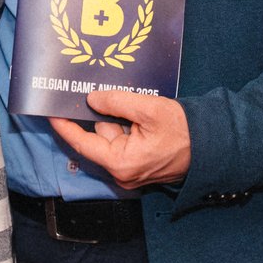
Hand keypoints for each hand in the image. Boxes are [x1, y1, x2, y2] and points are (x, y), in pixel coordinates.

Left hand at [49, 90, 190, 191]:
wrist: (212, 147)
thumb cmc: (184, 131)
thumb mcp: (149, 109)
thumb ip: (117, 102)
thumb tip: (91, 99)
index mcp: (120, 163)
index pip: (82, 143)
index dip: (64, 126)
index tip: (50, 111)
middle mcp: (121, 172)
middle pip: (98, 137)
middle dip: (99, 115)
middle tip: (96, 90)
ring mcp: (130, 171)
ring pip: (111, 137)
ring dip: (117, 118)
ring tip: (132, 102)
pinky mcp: (138, 166)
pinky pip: (123, 142)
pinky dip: (125, 126)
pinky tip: (136, 112)